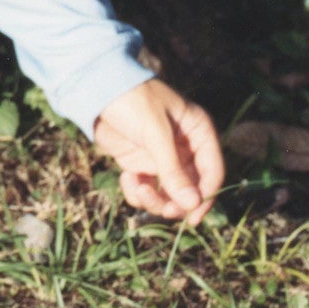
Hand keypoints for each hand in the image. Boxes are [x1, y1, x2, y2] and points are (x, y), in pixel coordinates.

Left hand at [92, 77, 224, 226]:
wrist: (96, 89)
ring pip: (168, 194)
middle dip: (176, 202)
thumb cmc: (133, 101)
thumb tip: (192, 205)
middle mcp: (185, 148)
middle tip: (160, 207)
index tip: (193, 218)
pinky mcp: (140, 163)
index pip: (212, 172)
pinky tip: (125, 177)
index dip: (206, 196)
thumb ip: (173, 170)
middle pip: (191, 189)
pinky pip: (146, 190)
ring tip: (137, 187)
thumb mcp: (155, 133)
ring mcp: (162, 158)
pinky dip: (136, 192)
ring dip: (154, 199)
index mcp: (198, 133)